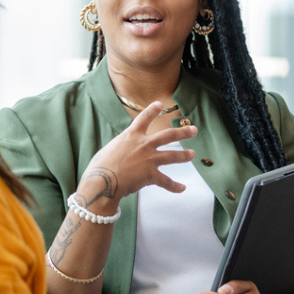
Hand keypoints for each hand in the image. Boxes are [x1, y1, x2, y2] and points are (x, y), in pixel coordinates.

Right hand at [76, 103, 195, 209]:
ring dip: (184, 155)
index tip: (160, 104)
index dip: (152, 110)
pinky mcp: (151, 175)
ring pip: (173, 155)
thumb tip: (123, 153)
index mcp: (131, 135)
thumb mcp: (110, 149)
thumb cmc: (100, 166)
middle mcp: (144, 144)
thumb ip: (121, 148)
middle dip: (182, 132)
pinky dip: (174, 186)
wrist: (102, 180)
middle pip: (168, 135)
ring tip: (192, 154)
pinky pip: (166, 181)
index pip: (144, 118)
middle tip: (193, 130)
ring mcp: (149, 159)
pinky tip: (182, 189)